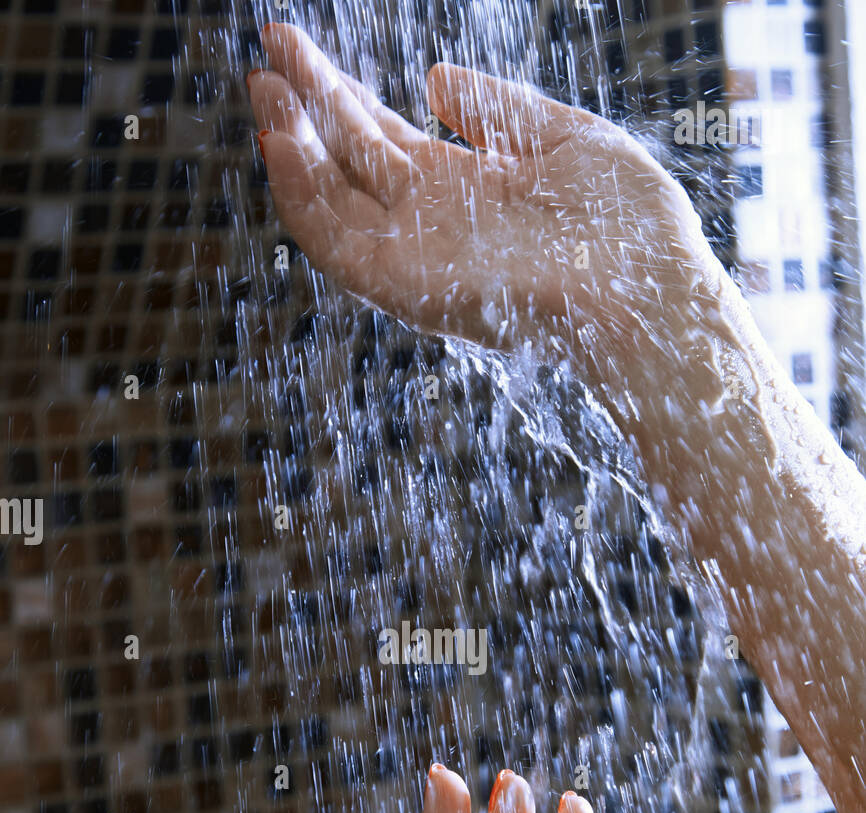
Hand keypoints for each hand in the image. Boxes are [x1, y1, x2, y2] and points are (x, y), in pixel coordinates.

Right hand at [248, 25, 724, 404]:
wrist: (648, 292)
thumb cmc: (628, 225)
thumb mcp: (563, 138)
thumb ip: (497, 108)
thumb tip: (434, 76)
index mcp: (465, 189)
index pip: (383, 138)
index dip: (340, 94)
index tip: (300, 50)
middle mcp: (431, 224)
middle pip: (348, 160)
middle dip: (305, 104)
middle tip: (265, 50)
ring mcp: (416, 255)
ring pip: (332, 199)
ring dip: (290, 142)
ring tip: (261, 82)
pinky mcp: (407, 286)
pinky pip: (336, 244)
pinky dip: (301, 195)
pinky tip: (279, 139)